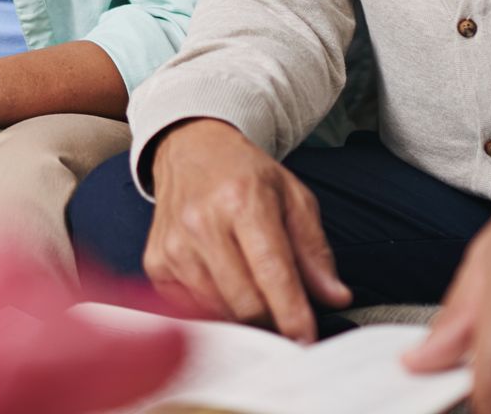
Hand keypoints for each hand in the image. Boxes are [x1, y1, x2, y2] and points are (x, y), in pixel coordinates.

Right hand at [144, 118, 349, 341]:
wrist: (191, 149)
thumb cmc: (244, 174)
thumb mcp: (293, 198)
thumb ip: (315, 250)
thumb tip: (334, 297)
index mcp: (243, 201)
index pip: (272, 271)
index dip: (293, 313)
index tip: (307, 339)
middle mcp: (202, 223)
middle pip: (244, 302)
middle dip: (272, 322)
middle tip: (286, 321)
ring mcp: (174, 245)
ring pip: (218, 311)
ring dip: (243, 316)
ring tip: (256, 296)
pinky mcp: (156, 261)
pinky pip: (190, 309)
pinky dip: (214, 309)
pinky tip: (224, 287)